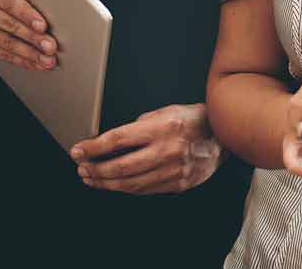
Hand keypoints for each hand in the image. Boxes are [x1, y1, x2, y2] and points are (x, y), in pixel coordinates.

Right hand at [0, 0, 55, 69]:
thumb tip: (51, 3)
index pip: (8, 0)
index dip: (26, 14)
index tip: (43, 26)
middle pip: (8, 24)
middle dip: (32, 38)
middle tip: (51, 46)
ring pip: (5, 42)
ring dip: (29, 54)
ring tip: (47, 59)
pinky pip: (0, 54)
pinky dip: (20, 60)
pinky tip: (35, 63)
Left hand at [71, 103, 222, 193]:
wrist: (224, 137)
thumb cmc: (194, 120)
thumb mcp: (166, 111)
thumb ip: (141, 124)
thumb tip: (112, 140)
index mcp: (162, 127)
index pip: (118, 139)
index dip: (93, 147)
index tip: (78, 151)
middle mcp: (167, 150)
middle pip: (120, 167)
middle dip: (95, 170)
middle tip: (82, 169)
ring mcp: (173, 171)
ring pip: (130, 184)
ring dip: (106, 183)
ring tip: (92, 179)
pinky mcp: (177, 184)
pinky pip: (145, 190)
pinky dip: (126, 189)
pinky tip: (115, 184)